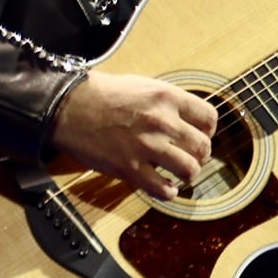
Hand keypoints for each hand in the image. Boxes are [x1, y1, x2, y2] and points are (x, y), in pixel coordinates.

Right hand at [49, 72, 218, 199]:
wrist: (67, 107)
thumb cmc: (101, 93)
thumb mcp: (141, 85)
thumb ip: (166, 101)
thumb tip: (187, 115)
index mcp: (167, 98)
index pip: (209, 117)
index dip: (208, 129)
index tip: (201, 134)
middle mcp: (162, 122)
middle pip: (203, 147)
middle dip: (200, 154)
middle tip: (191, 156)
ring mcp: (147, 146)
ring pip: (190, 170)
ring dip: (188, 174)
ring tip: (180, 173)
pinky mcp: (130, 168)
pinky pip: (163, 189)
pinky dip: (168, 192)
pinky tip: (166, 188)